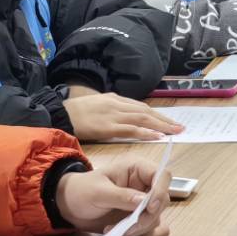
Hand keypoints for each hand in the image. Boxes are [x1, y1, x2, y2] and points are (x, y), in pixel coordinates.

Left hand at [57, 153, 171, 235]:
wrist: (69, 206)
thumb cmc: (81, 191)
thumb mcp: (98, 192)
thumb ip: (121, 196)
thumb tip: (145, 201)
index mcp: (136, 169)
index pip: (162, 175)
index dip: (161, 191)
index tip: (150, 208)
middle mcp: (144, 185)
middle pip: (162, 200)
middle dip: (147, 217)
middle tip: (127, 227)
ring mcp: (143, 203)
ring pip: (158, 217)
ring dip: (141, 228)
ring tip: (116, 230)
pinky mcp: (140, 219)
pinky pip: (155, 229)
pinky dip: (146, 235)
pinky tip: (126, 235)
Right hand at [64, 90, 186, 144]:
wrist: (57, 113)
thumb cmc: (74, 112)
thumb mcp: (95, 105)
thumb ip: (110, 110)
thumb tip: (123, 117)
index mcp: (114, 99)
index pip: (140, 106)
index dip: (156, 114)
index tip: (169, 120)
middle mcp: (116, 104)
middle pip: (146, 111)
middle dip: (164, 119)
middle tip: (179, 127)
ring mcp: (112, 114)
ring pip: (142, 119)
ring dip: (160, 125)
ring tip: (174, 132)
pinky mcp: (107, 126)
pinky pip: (131, 129)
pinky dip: (146, 132)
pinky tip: (157, 136)